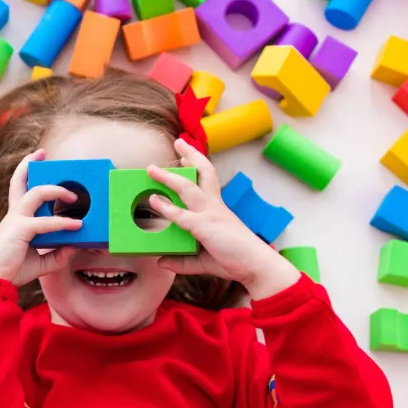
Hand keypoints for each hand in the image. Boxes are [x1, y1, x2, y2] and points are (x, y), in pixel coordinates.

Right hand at [0, 149, 81, 285]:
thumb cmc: (11, 270)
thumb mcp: (40, 263)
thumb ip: (57, 255)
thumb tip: (74, 247)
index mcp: (15, 219)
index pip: (20, 190)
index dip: (26, 173)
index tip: (37, 160)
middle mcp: (14, 214)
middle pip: (19, 181)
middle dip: (30, 163)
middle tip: (43, 153)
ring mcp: (16, 220)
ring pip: (36, 193)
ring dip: (57, 190)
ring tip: (73, 197)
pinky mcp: (20, 230)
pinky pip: (45, 222)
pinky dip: (62, 223)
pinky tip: (76, 226)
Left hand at [146, 139, 301, 299]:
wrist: (256, 266)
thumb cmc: (234, 260)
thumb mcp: (202, 261)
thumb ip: (182, 261)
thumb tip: (161, 262)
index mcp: (217, 209)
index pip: (208, 180)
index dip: (198, 165)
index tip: (187, 154)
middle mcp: (214, 206)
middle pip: (203, 173)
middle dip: (190, 155)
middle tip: (178, 142)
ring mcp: (210, 214)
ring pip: (188, 188)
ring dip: (168, 177)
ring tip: (151, 169)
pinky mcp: (205, 227)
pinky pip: (182, 215)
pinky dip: (167, 208)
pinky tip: (154, 200)